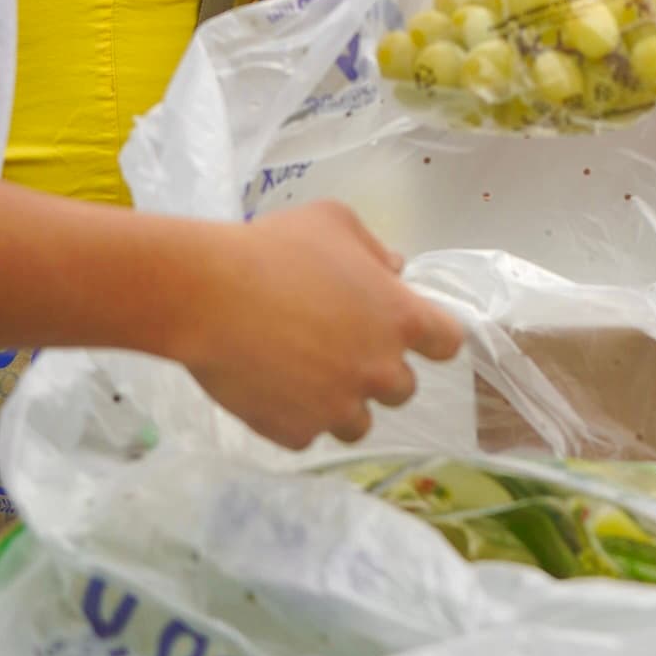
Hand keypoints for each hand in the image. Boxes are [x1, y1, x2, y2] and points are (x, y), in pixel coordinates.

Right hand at [170, 206, 462, 448]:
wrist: (207, 296)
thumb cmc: (273, 249)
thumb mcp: (333, 222)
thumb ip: (374, 248)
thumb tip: (395, 270)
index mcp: (400, 318)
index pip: (448, 343)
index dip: (431, 338)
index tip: (408, 333)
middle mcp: (379, 370)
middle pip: (403, 388)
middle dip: (378, 371)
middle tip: (338, 349)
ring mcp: (338, 407)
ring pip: (358, 422)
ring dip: (341, 403)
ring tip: (302, 375)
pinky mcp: (296, 432)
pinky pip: (308, 433)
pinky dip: (295, 417)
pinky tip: (270, 388)